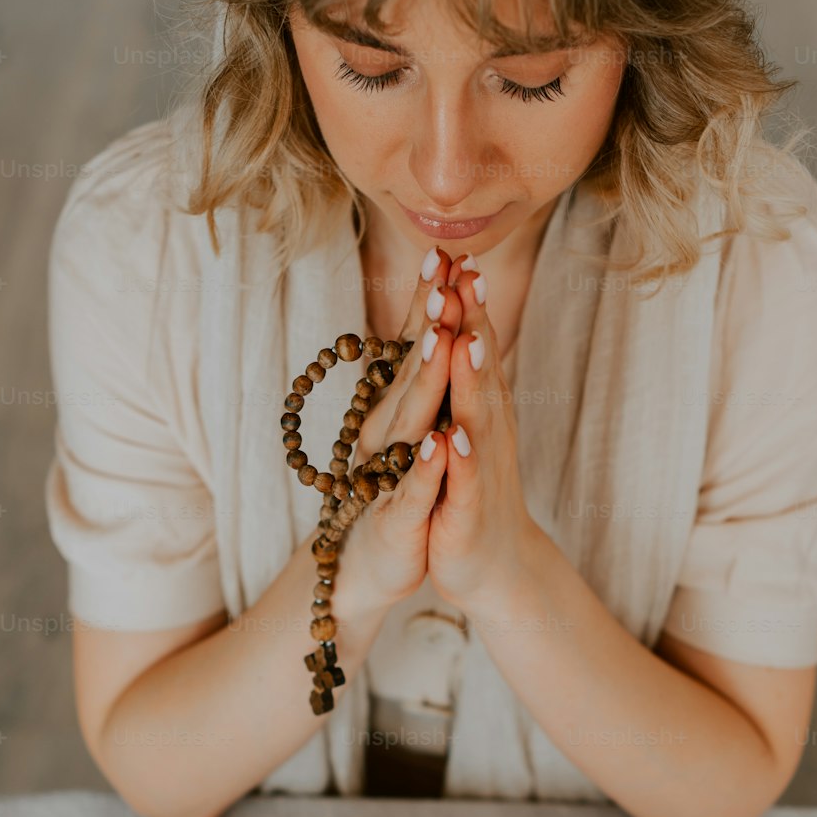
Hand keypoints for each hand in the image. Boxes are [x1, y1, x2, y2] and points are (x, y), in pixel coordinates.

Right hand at [332, 249, 456, 621]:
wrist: (370, 566)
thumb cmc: (393, 494)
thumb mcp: (407, 434)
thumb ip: (413, 384)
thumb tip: (427, 327)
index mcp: (396, 412)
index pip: (414, 348)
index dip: (428, 303)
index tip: (446, 251)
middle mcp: (386, 433)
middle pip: (409, 369)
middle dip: (428, 321)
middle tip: (444, 272)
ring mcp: (387, 472)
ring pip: (409, 421)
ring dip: (425, 379)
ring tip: (441, 337)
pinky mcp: (396, 516)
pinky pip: (411, 487)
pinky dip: (424, 465)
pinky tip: (438, 441)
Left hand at [424, 256, 539, 620]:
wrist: (491, 565)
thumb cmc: (472, 494)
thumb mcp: (466, 431)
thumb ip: (464, 384)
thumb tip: (460, 328)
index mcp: (479, 412)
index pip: (473, 350)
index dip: (467, 306)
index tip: (456, 256)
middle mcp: (486, 434)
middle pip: (480, 371)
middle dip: (473, 324)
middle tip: (465, 275)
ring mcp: (479, 471)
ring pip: (476, 419)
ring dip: (471, 381)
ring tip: (465, 341)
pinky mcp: (466, 512)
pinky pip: (461, 482)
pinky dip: (456, 460)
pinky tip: (450, 438)